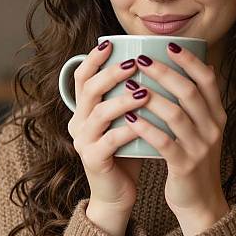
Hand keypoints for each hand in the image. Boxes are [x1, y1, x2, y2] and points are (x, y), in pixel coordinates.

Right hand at [67, 40, 148, 214]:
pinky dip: (129, 129)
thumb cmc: (127, 150)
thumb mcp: (126, 118)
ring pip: (99, 113)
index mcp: (84, 109)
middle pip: (89, 90)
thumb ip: (131, 95)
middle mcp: (78, 122)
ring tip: (145, 91)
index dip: (94, 59)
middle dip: (111, 73)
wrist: (117, 192)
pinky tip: (145, 123)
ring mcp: (83, 141)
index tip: (111, 43)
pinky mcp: (93, 160)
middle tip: (134, 63)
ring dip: (122, 100)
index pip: (82, 77)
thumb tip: (157, 64)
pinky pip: (111, 140)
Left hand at [123, 42, 229, 235]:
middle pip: (189, 92)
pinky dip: (146, 128)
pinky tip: (130, 117)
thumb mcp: (204, 128)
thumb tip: (199, 66)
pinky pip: (164, 142)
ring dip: (151, 97)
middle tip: (141, 59)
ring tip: (130, 84)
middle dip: (164, 73)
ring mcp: (201, 147)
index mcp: (217, 115)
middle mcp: (213, 128)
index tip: (169, 45)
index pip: (208, 80)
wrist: (202, 201)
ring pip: (176, 115)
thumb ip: (200, 102)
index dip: (189, 61)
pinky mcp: (185, 166)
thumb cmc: (194, 158)